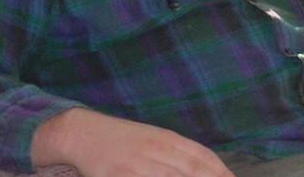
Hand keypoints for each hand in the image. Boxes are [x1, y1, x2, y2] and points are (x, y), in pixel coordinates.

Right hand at [32, 108, 235, 176]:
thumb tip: (203, 166)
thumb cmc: (121, 139)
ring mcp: (139, 165)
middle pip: (193, 171)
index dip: (221, 171)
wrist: (82, 132)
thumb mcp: (152, 138)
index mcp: (166, 138)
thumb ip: (176, 152)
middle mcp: (157, 149)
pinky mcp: (122, 176)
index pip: (202, 157)